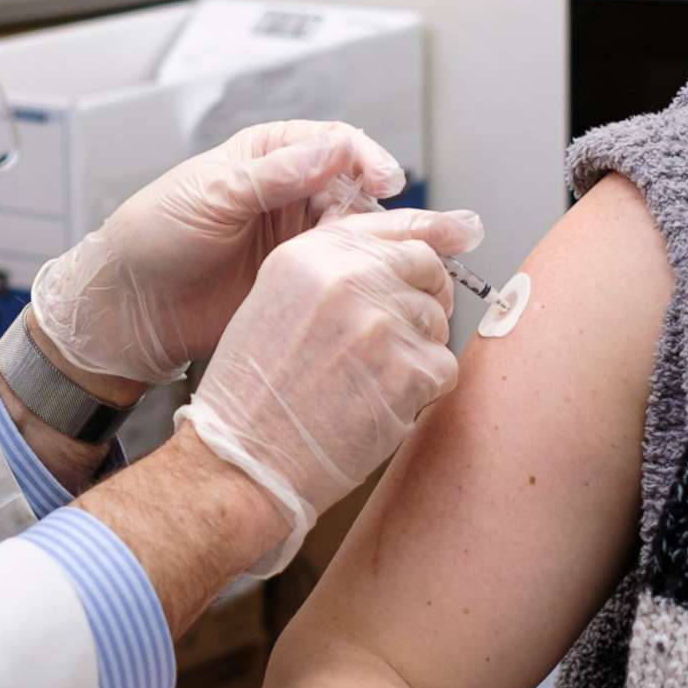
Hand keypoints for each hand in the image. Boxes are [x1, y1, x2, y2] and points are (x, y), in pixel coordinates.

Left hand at [31, 121, 405, 385]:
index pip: (336, 144)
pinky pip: (345, 277)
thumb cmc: (151, 237)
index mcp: (269, 156)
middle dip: (394, 206)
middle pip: (360, 191)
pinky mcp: (299, 283)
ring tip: (430, 256)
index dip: (366, 159)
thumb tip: (332, 149)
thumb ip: (272, 175)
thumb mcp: (210, 195)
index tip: (384, 181)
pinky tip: (393, 286)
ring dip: (393, 243)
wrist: (128, 309)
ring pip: (361, 235)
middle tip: (428, 227)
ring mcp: (297, 241)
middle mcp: (290, 194)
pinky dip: (371, 279)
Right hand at [175, 205, 478, 574]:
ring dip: (419, 351)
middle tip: (406, 333)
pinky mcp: (408, 371)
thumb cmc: (253, 394)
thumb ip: (331, 272)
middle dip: (428, 296)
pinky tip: (380, 405)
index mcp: (312, 255)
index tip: (433, 264)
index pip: (393, 227)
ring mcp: (381, 323)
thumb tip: (393, 263)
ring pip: (438, 321)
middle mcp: (348, 278)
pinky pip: (443, 368)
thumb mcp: (275, 303)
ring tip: (373, 381)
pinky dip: (424, 391)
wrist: (243, 459)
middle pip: (426, 266)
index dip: (421, 246)